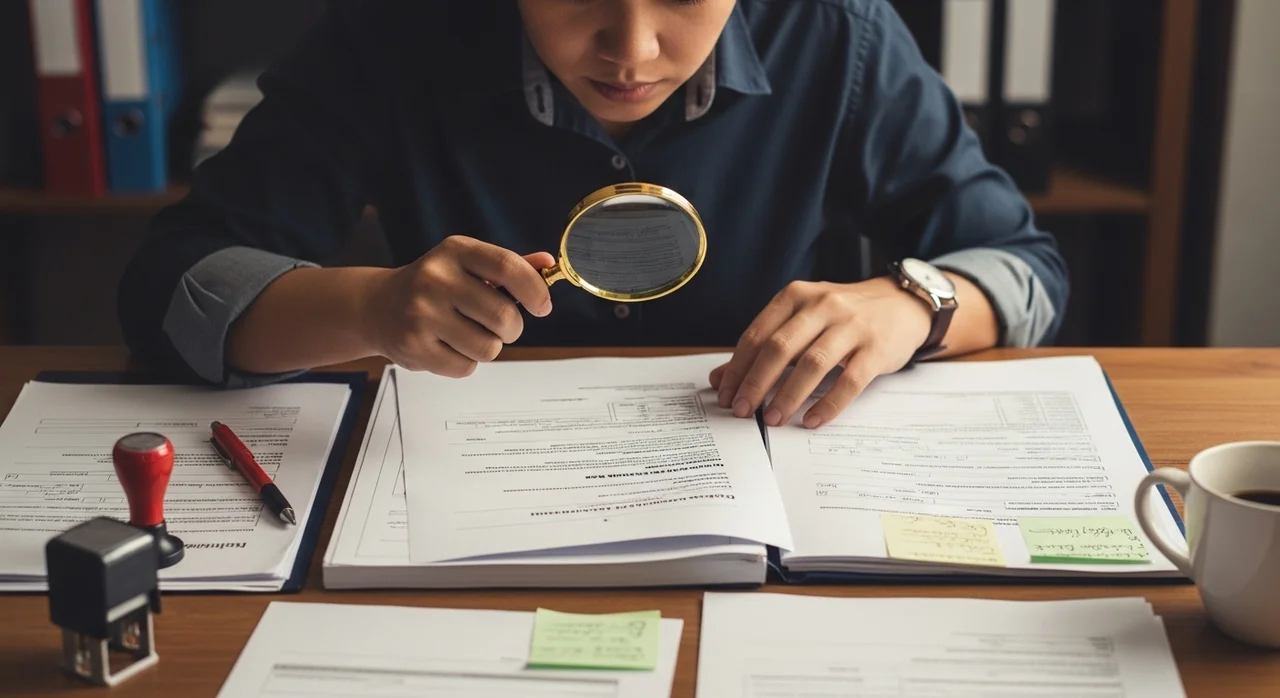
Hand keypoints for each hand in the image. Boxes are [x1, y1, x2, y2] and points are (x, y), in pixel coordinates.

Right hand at [363, 235, 553, 375]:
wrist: (378, 306)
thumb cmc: (434, 285)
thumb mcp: (467, 264)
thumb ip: (509, 266)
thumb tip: (549, 264)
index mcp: (455, 251)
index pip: (508, 267)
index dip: (535, 290)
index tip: (543, 307)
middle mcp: (436, 278)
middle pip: (504, 316)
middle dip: (513, 328)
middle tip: (502, 326)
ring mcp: (422, 314)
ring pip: (489, 347)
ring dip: (489, 346)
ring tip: (468, 334)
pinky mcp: (414, 346)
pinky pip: (466, 367)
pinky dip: (466, 362)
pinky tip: (448, 345)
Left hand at [709, 277, 933, 428]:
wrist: (902, 304)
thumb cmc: (843, 316)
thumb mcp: (802, 320)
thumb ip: (763, 345)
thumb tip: (720, 379)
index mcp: (797, 296)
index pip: (758, 334)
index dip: (738, 367)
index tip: (725, 394)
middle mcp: (823, 306)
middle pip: (780, 348)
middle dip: (756, 383)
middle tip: (742, 411)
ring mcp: (852, 326)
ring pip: (812, 364)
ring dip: (788, 395)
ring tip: (773, 418)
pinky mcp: (876, 349)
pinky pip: (849, 381)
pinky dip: (829, 404)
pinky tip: (812, 420)